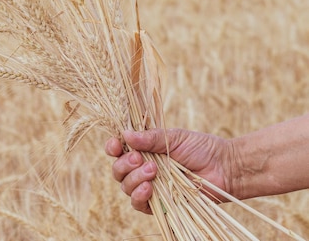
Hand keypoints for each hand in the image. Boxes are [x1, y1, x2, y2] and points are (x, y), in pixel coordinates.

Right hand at [104, 128, 234, 213]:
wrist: (225, 169)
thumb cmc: (202, 149)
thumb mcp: (175, 137)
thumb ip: (150, 137)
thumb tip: (126, 134)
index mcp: (143, 150)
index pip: (118, 150)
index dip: (113, 148)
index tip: (116, 144)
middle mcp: (142, 169)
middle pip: (118, 170)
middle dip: (124, 164)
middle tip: (140, 159)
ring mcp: (149, 187)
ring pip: (126, 187)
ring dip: (134, 179)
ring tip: (153, 171)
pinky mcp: (159, 204)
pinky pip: (138, 204)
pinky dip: (139, 196)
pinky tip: (149, 188)